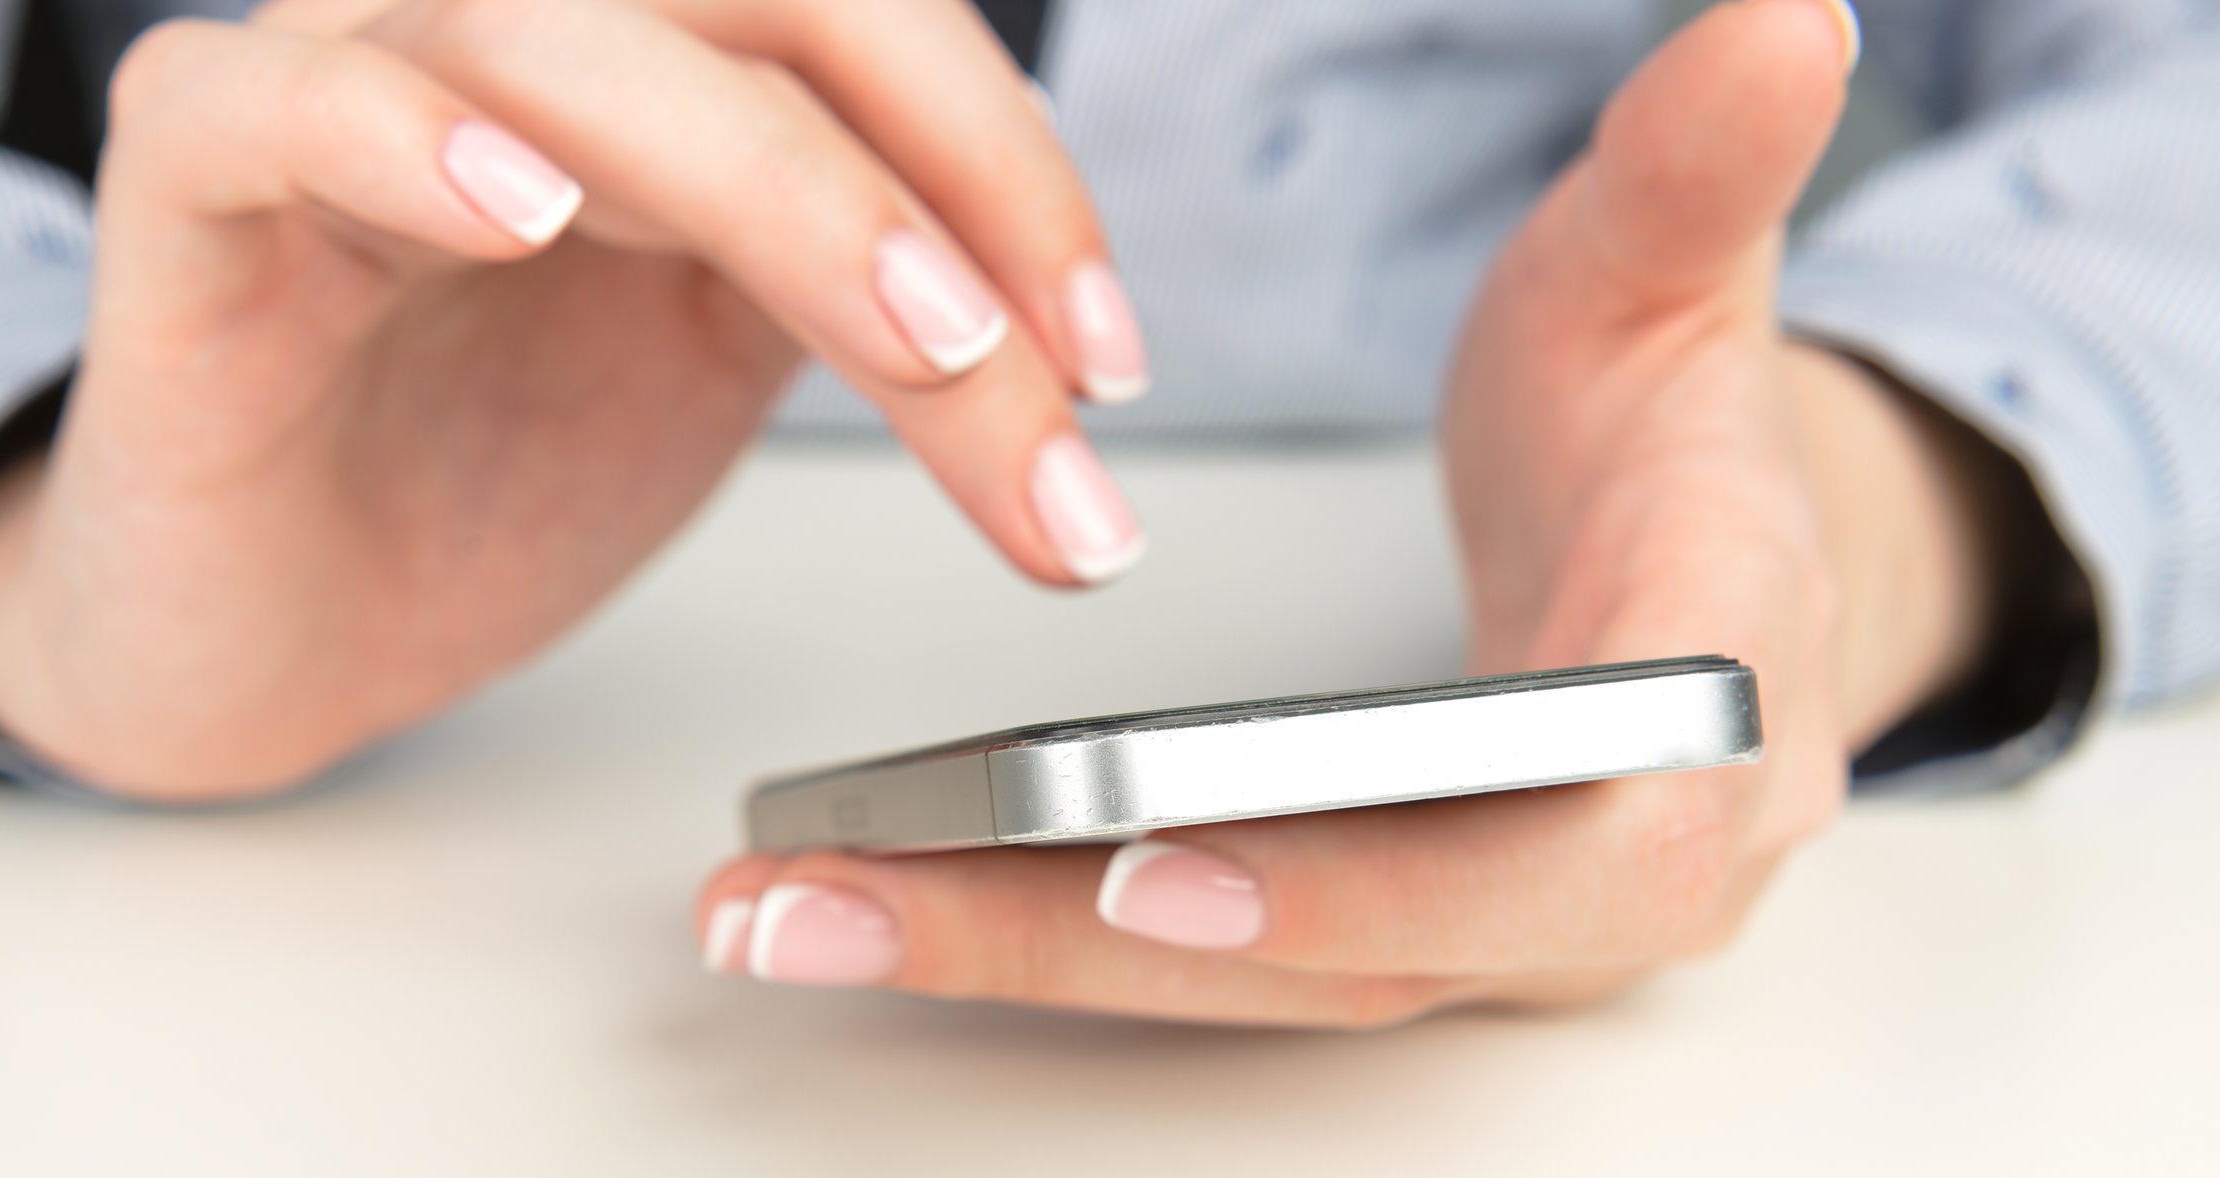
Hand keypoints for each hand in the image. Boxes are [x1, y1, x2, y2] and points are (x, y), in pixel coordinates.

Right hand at [0, 0, 1152, 798]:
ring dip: (772, 182)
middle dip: (933, 184)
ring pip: (556, 38)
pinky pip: (268, 100)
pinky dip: (397, 132)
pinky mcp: (188, 188)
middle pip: (751, 0)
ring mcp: (339, 85)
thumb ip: (862, 289)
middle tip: (1033, 370)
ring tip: (907, 339)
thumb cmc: (480, 478)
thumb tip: (1069, 331)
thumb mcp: (727, 370)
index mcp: (647, 69)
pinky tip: (523, 209)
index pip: (855, 23)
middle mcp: (505, 39)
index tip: (1107, 361)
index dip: (1008, 161)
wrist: (277, 629)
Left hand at [694, 0, 2012, 1025]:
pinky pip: (1214, 956)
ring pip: (1256, 986)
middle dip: (1092, 947)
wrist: (1705, 567)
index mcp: (1709, 703)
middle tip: (841, 907)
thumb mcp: (1676, 284)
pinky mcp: (1392, 928)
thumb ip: (1707, 170)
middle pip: (1362, 960)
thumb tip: (1789, 21)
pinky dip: (1040, 934)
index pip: (1576, 837)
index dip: (1378, 876)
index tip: (1153, 864)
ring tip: (787, 913)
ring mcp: (1501, 921)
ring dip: (1015, 958)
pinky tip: (871, 899)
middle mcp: (1619, 864)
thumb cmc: (1681, 431)